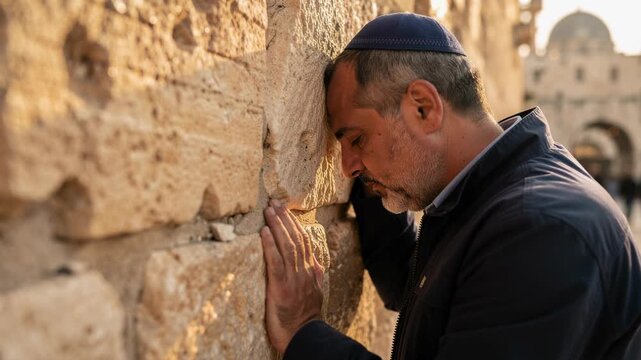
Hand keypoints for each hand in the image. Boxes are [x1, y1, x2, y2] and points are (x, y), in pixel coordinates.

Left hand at [260, 199, 324, 353]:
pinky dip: (270, 246)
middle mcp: (304, 271)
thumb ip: (315, 277)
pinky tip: (265, 232)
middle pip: (295, 239)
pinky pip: (276, 262)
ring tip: (269, 210)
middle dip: (285, 219)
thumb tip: (316, 263)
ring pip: (287, 246)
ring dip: (277, 226)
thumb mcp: (316, 295)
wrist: (304, 338)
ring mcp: (294, 279)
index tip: (286, 210)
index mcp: (312, 272)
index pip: (305, 241)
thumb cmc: (305, 319)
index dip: (295, 224)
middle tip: (274, 202)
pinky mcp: (281, 288)